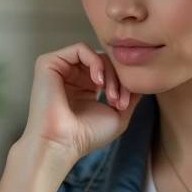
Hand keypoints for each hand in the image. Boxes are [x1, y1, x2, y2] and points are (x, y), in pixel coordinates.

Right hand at [22, 42, 140, 164]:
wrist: (62, 143)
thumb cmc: (86, 136)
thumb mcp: (117, 116)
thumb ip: (130, 96)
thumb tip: (142, 81)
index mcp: (84, 86)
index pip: (110, 71)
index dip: (122, 83)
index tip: (124, 104)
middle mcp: (72, 76)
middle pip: (104, 61)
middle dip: (118, 78)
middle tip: (119, 100)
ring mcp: (60, 68)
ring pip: (95, 54)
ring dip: (109, 72)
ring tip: (109, 94)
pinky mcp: (49, 62)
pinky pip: (80, 48)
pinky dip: (95, 61)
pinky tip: (97, 81)